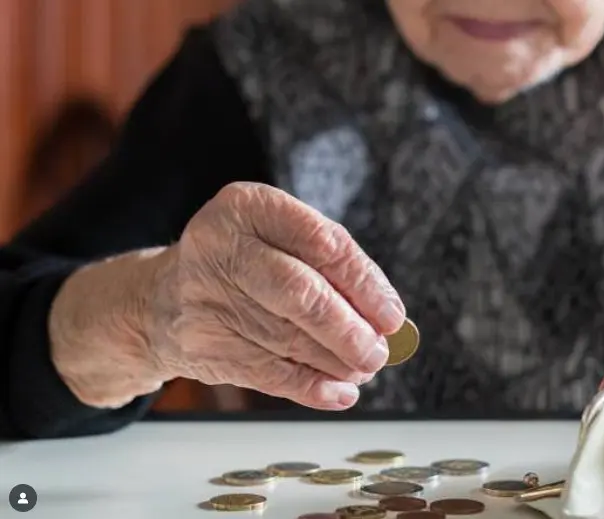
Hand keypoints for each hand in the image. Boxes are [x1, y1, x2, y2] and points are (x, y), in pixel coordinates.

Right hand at [53, 182, 404, 409]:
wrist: (162, 298)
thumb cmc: (244, 264)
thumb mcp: (278, 239)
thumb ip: (331, 268)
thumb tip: (386, 317)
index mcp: (248, 207)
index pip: (321, 242)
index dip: (364, 283)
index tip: (392, 315)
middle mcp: (220, 247)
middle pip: (300, 293)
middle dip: (349, 329)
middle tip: (379, 352)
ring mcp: (204, 297)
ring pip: (287, 338)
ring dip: (336, 361)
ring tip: (363, 369)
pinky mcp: (200, 344)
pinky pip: (267, 372)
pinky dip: (310, 386)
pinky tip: (338, 392)